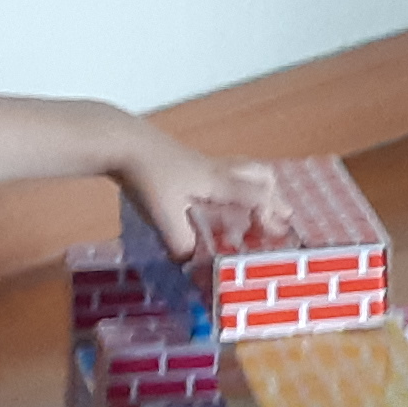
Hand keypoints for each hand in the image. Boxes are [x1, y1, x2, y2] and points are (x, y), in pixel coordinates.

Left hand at [118, 132, 281, 261]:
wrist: (125, 142)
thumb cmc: (147, 176)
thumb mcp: (163, 216)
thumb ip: (180, 243)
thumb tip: (191, 264)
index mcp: (217, 182)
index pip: (258, 196)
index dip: (270, 215)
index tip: (274, 235)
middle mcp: (218, 170)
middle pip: (260, 175)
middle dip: (275, 196)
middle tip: (282, 215)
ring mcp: (204, 163)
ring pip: (245, 169)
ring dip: (258, 186)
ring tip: (261, 204)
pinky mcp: (189, 161)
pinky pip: (227, 170)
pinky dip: (237, 183)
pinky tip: (221, 197)